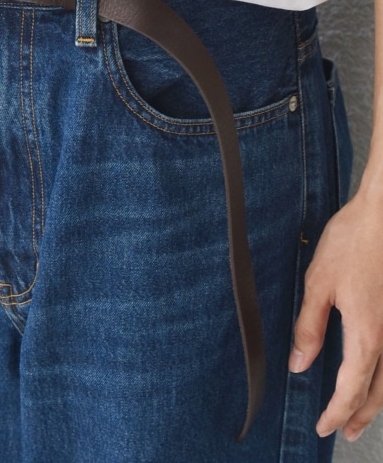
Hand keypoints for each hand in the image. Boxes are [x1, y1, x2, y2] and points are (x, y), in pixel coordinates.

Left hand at [289, 188, 382, 441]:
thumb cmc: (351, 243)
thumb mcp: (318, 284)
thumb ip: (309, 327)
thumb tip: (299, 363)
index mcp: (367, 333)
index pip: (351, 387)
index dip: (337, 410)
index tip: (324, 426)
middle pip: (379, 390)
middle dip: (360, 414)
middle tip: (345, 431)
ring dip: (377, 400)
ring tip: (362, 414)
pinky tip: (378, 373)